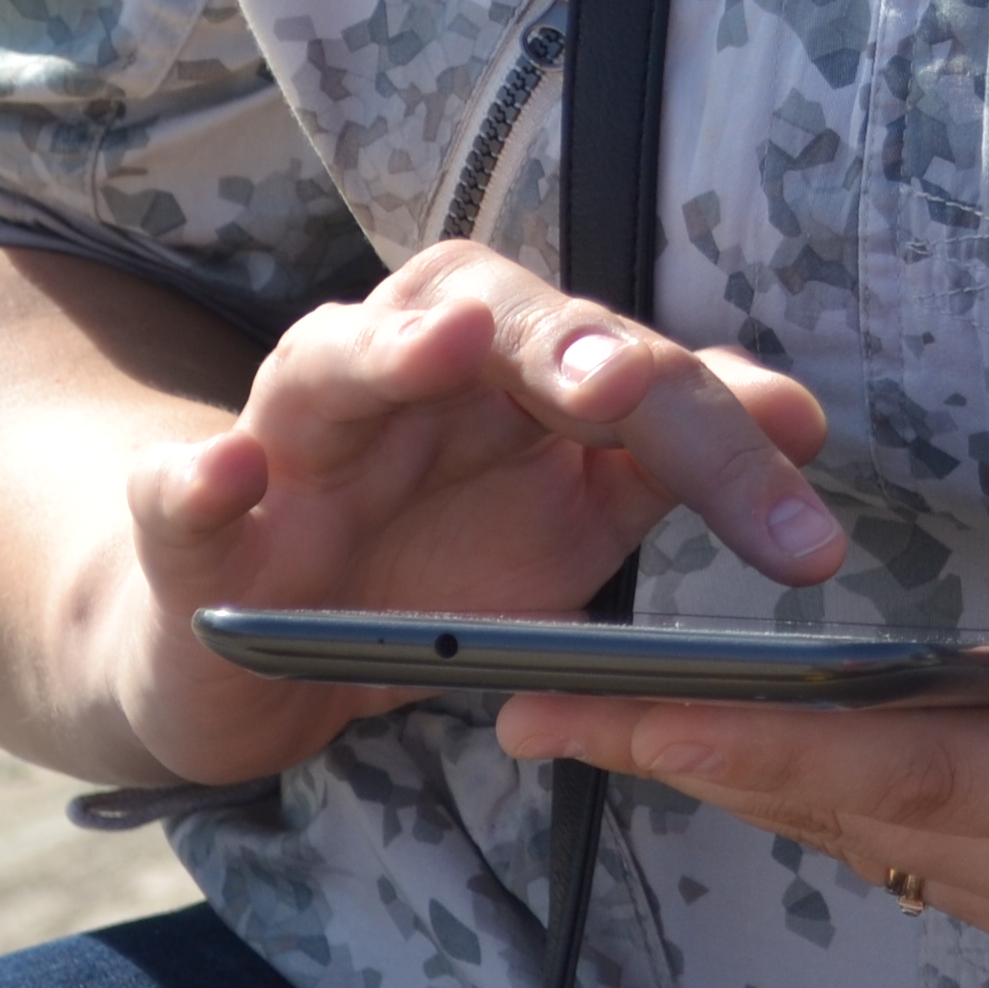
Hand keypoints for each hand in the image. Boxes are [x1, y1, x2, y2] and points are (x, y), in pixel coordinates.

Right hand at [102, 238, 846, 784]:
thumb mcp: (577, 514)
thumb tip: (801, 415)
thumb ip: (680, 460)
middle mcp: (402, 366)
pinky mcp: (192, 522)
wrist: (259, 658)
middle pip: (502, 330)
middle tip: (634, 386)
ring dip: (393, 348)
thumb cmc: (439, 559)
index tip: (807, 483)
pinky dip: (198, 476)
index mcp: (507, 360)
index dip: (721, 427)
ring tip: (454, 342)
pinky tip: (229, 473)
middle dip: (576, 347)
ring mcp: (289, 436)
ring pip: (331, 359)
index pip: (629, 364)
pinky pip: (181, 487)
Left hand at [492, 486, 988, 967]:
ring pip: (879, 842)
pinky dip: (832, 800)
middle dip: (686, 765)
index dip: (744, 742)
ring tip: (597, 722)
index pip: (895, 769)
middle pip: (853, 819)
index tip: (611, 708)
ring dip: (745, 785)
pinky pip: (931, 848)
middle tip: (518, 708)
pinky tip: (756, 749)